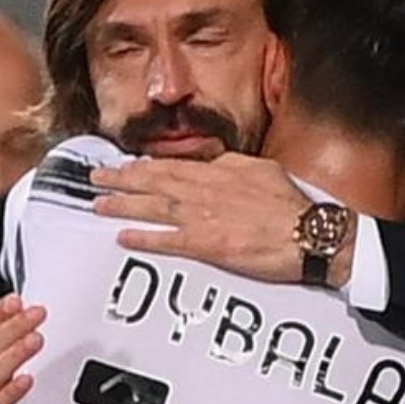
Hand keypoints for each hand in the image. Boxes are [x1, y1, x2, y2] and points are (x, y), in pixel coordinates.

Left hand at [90, 152, 354, 286]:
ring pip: (155, 207)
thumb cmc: (290, 204)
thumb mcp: (263, 169)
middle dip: (123, 179)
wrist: (308, 233)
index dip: (145, 166)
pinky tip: (123, 237)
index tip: (125, 166)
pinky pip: (169, 240)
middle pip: (156, 181)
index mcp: (220, 171)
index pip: (173, 165)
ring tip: (100, 205)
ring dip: (124, 205)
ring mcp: (205, 217)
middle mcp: (207, 190)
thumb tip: (213, 159)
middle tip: (96, 179)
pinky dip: (144, 238)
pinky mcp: (209, 244)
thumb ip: (232, 163)